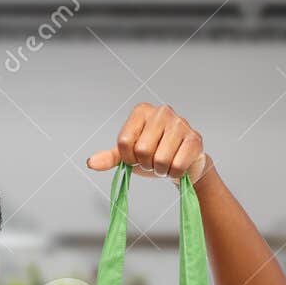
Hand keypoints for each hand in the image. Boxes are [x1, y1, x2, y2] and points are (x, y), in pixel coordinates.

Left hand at [87, 103, 208, 182]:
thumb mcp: (129, 155)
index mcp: (141, 111)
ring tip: (165, 163)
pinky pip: (177, 166)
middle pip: (142, 150)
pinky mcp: (195, 138)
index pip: (123, 142)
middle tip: (153, 160)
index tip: (136, 157)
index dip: (128, 158)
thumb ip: (110, 157)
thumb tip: (91, 163)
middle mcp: (162, 111)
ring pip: (160, 160)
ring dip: (160, 170)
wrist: (183, 163)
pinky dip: (174, 173)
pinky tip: (177, 165)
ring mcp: (180, 123)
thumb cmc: (154, 154)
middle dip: (146, 164)